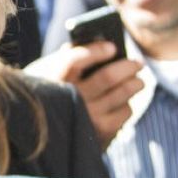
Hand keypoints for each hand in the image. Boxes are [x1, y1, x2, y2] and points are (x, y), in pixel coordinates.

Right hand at [24, 41, 142, 148]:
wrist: (38, 133)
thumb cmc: (48, 93)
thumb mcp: (46, 73)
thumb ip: (66, 57)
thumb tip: (101, 43)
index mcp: (53, 79)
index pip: (74, 59)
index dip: (96, 51)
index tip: (112, 47)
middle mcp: (70, 99)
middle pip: (109, 76)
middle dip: (129, 66)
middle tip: (137, 63)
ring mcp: (87, 117)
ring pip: (122, 93)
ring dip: (136, 83)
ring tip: (138, 80)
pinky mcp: (101, 132)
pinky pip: (125, 111)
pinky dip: (128, 103)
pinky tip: (124, 101)